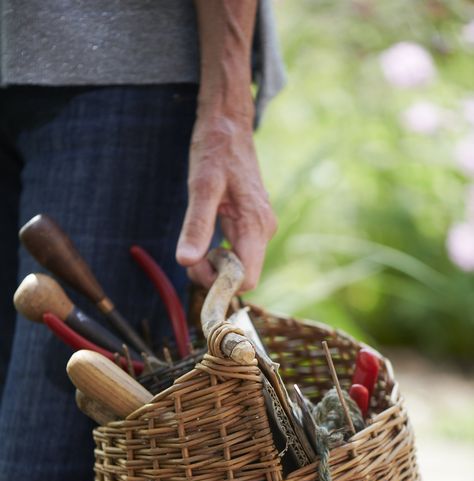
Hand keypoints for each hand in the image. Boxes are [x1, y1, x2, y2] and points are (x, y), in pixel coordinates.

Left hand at [176, 115, 276, 291]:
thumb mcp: (201, 188)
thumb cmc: (216, 150)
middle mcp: (263, 231)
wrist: (228, 124)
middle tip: (190, 249)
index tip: (195, 263)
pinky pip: (237, 252)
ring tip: (196, 239)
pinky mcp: (252, 224)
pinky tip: (206, 233)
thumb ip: (196, 226)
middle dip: (213, 273)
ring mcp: (259, 228)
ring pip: (238, 266)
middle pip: (241, 276)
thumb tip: (186, 261)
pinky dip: (218, 252)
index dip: (219, 282)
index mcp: (255, 226)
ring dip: (214, 263)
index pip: (246, 279)